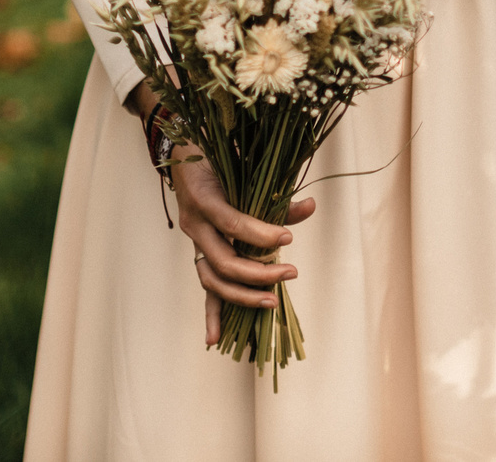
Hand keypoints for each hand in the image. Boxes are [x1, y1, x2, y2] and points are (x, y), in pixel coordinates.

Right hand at [167, 143, 315, 345]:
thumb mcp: (245, 168)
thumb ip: (276, 194)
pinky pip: (205, 288)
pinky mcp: (200, 254)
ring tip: (271, 303)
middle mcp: (195, 226)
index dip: (260, 235)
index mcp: (205, 200)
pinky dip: (211, 315)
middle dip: (258, 272)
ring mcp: (195, 243)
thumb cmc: (220, 159)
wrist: (185, 156)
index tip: (287, 239)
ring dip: (241, 296)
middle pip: (224, 261)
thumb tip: (310, 207)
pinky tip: (213, 339)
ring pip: (213, 280)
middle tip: (291, 273)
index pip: (233, 225)